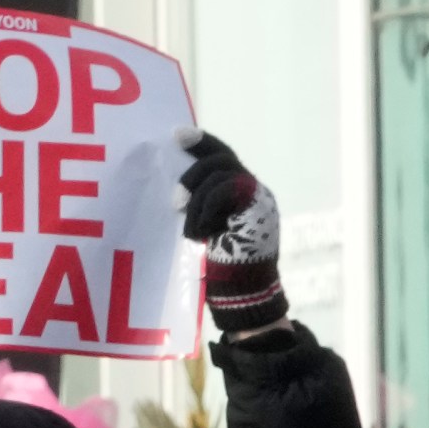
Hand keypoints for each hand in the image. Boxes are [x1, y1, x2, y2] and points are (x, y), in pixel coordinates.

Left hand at [174, 129, 288, 337]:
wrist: (244, 294)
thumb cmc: (217, 268)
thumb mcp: (202, 230)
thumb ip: (196, 208)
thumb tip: (169, 193)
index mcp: (240, 191)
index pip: (222, 156)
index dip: (201, 142)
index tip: (175, 133)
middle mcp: (253, 190)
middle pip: (223, 159)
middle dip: (194, 174)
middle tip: (175, 201)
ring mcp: (259, 200)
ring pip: (223, 174)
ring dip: (198, 199)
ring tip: (190, 228)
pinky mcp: (259, 211)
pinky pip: (227, 192)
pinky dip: (206, 211)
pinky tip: (200, 235)